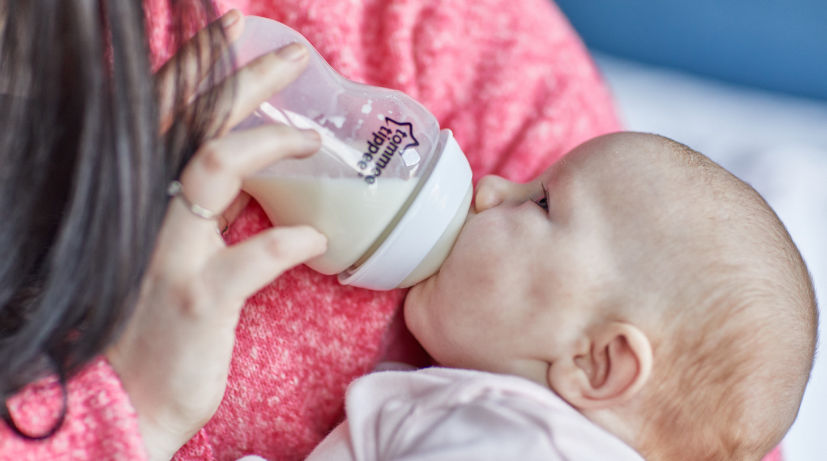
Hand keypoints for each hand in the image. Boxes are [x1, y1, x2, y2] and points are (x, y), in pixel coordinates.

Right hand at [106, 11, 325, 460]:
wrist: (124, 403)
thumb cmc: (151, 328)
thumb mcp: (167, 255)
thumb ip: (197, 212)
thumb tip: (246, 179)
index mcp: (142, 201)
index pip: (171, 116)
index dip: (202, 67)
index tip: (237, 28)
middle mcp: (146, 215)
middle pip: (194, 123)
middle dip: (244, 79)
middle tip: (293, 53)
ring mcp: (169, 254)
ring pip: (214, 167)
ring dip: (271, 143)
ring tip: (314, 139)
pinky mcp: (198, 298)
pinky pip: (255, 255)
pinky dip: (293, 241)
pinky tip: (320, 238)